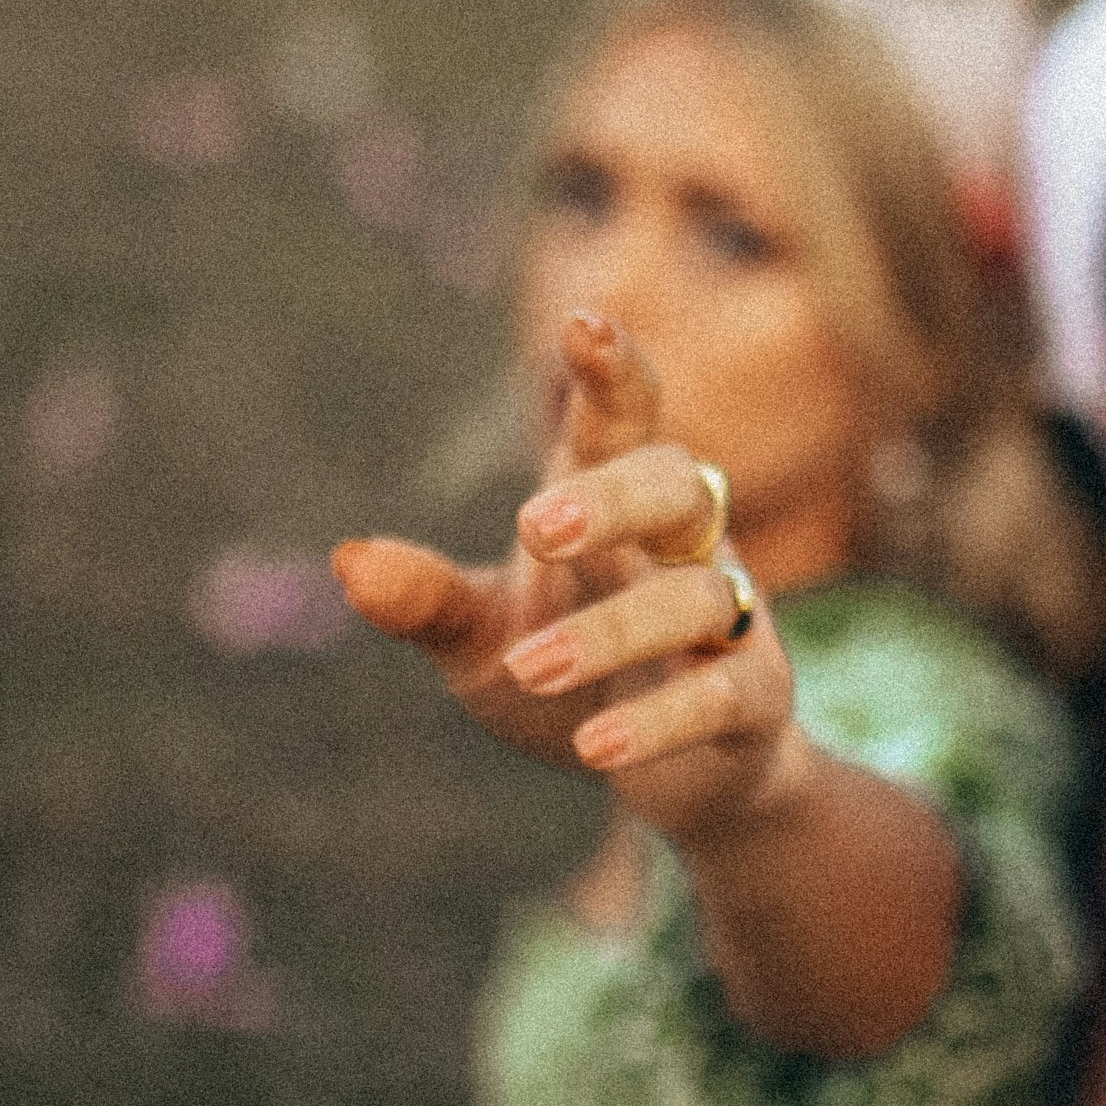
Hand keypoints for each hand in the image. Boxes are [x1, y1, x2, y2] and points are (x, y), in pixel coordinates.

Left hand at [335, 315, 796, 841]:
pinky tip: (594, 748)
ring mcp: (732, 618)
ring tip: (527, 666)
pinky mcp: (757, 698)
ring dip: (611, 630)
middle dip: (612, 497)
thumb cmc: (572, 683)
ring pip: (695, 596)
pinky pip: (727, 692)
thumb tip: (349, 559)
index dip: (613, 370)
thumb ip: (430, 603)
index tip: (584, 323)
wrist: (672, 782)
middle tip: (531, 526)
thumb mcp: (484, 642)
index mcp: (615, 508)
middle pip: (675, 482)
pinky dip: (660, 718)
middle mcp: (685, 546)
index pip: (624, 418)